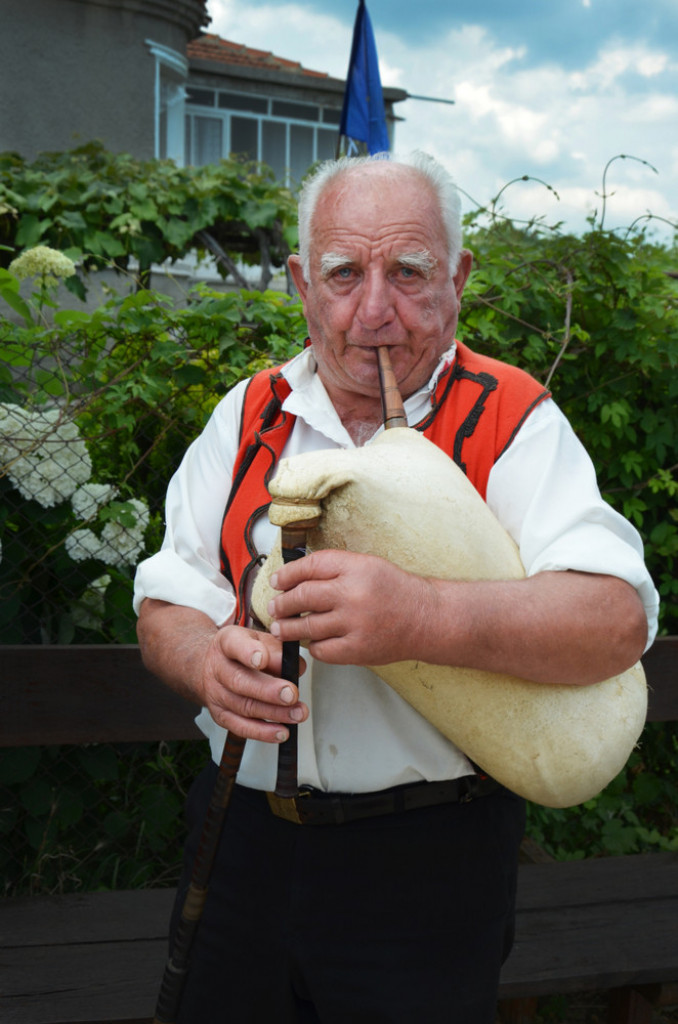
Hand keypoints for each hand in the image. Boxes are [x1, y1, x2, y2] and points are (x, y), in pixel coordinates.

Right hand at [200, 624, 308, 743]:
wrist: (212, 666)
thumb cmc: (244, 651)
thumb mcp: (260, 641)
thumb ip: (278, 651)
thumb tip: (297, 668)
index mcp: (227, 642)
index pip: (234, 645)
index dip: (248, 652)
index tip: (262, 659)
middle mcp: (217, 668)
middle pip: (240, 681)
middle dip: (268, 690)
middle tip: (291, 694)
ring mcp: (216, 693)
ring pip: (244, 706)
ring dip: (273, 713)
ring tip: (297, 714)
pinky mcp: (220, 715)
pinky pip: (240, 727)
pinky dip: (262, 732)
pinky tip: (281, 732)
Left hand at [267, 550, 431, 665]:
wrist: (425, 619)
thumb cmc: (394, 591)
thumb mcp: (367, 566)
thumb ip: (334, 568)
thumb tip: (294, 576)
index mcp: (355, 568)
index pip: (309, 566)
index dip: (287, 574)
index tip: (277, 581)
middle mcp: (353, 594)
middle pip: (302, 596)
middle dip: (281, 603)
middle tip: (274, 607)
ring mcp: (354, 624)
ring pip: (306, 626)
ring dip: (288, 627)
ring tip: (280, 627)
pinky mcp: (356, 650)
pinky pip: (321, 649)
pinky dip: (313, 646)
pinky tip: (312, 641)